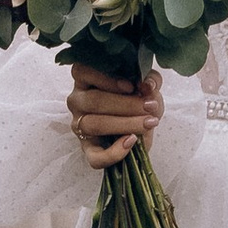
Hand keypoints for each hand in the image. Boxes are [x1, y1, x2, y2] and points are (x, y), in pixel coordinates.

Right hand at [67, 59, 163, 173]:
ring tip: (148, 123)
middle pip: (94, 101)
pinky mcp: (87, 149)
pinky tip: (131, 142)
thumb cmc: (138, 100)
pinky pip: (95, 156)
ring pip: (94, 125)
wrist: (140, 127)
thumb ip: (149, 80)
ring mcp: (79, 125)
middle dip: (126, 104)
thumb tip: (148, 85)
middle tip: (150, 106)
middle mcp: (77, 100)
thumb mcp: (146, 86)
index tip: (131, 86)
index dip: (105, 79)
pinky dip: (114, 153)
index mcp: (85, 79)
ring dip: (125, 124)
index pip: (82, 71)